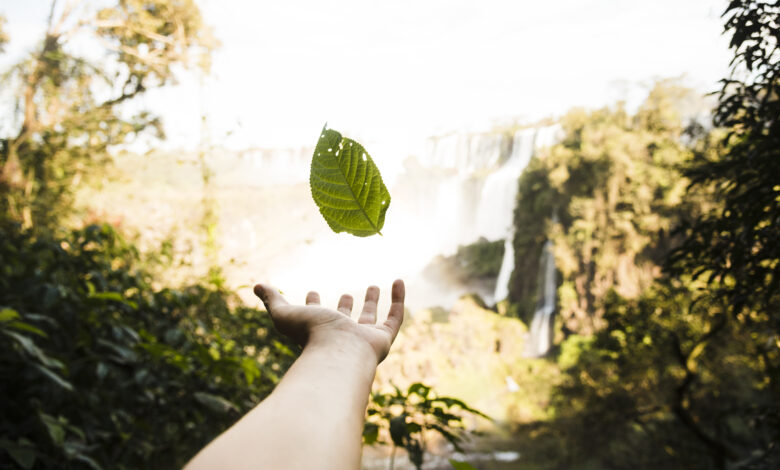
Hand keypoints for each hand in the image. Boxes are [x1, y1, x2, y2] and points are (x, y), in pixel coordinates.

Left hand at [253, 280, 404, 363]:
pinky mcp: (383, 339)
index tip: (311, 291)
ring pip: (369, 320)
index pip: (314, 318)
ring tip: (373, 285)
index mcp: (317, 332)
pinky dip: (398, 299)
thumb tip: (257, 286)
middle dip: (345, 307)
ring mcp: (363, 339)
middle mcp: (341, 337)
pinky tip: (399, 281)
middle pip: (344, 321)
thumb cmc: (309, 335)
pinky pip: (395, 317)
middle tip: (348, 293)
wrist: (337, 353)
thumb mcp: (285, 314)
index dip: (312, 305)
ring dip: (371, 303)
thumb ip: (272, 300)